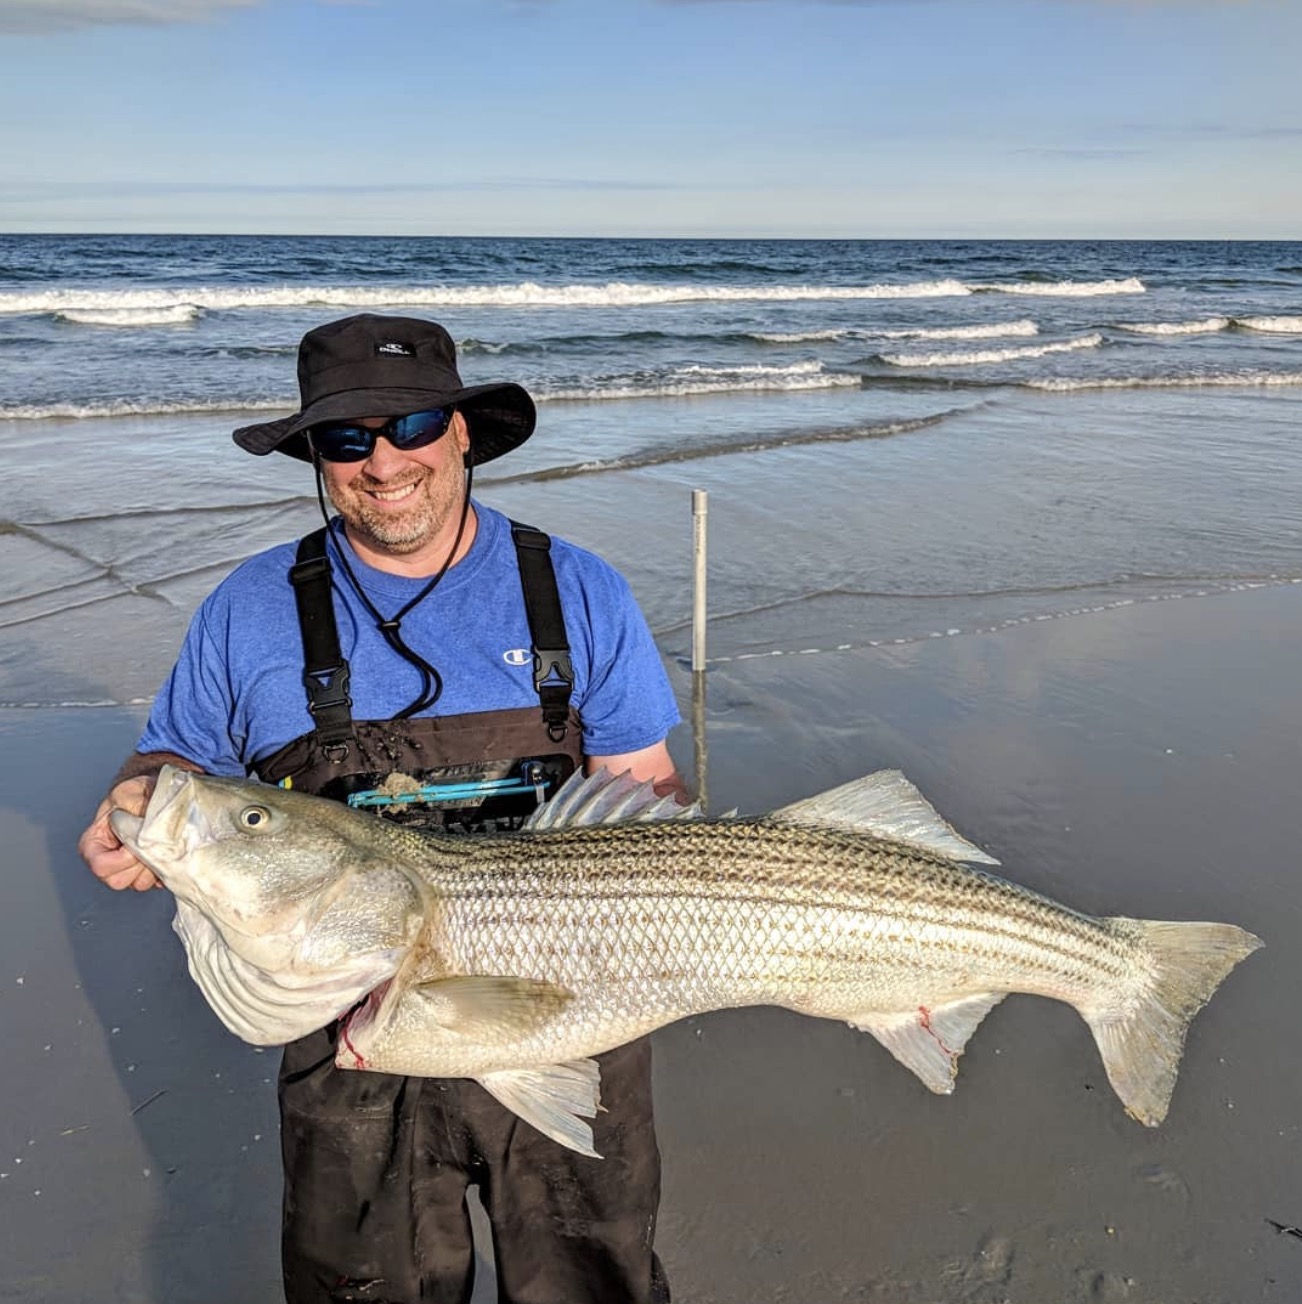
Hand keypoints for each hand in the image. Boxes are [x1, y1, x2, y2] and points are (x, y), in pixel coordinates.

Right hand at [78, 775, 161, 891]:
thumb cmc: (135, 796)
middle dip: (139, 862)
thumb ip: (133, 810)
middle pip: (118, 881)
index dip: (123, 857)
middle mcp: (108, 863)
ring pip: (140, 884)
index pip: (101, 867)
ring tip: (159, 842)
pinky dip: (167, 868)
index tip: (136, 840)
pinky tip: (168, 850)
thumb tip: (144, 829)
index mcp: (93, 845)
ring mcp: (128, 871)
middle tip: (151, 841)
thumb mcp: (129, 795)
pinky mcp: (148, 875)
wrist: (154, 797)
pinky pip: (158, 882)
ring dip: (154, 864)